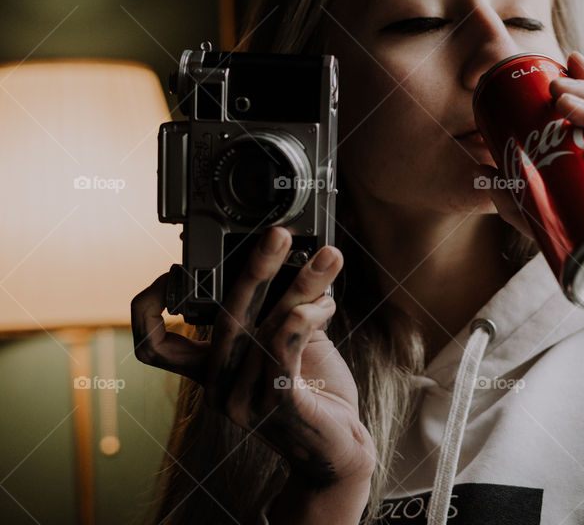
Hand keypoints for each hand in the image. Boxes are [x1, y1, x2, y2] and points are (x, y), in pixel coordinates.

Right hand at [131, 227, 376, 488]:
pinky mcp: (276, 407)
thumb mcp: (288, 341)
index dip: (148, 310)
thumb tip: (285, 253)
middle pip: (222, 318)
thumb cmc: (313, 389)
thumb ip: (276, 307)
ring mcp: (243, 400)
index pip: (154, 347)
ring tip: (329, 259)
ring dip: (301, 285)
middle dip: (253, 268)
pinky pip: (282, 352)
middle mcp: (217, 386)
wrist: (340, 446)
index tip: (170, 270)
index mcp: (210, 369)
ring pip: (264, 326)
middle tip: (277, 234)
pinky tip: (322, 304)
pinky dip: (302, 319)